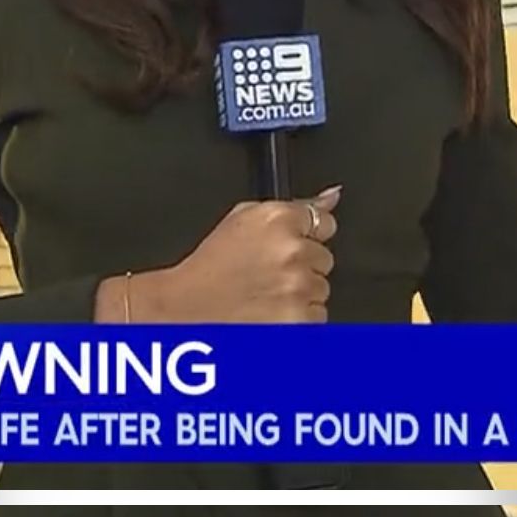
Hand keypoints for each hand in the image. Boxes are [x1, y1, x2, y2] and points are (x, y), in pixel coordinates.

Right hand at [95, 186, 340, 323]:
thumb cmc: (209, 269)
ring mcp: (297, 287)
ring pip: (322, 290)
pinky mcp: (299, 320)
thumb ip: (296, 206)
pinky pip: (317, 318)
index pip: (324, 222)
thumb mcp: (245, 220)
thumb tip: (332, 196)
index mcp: (278, 219)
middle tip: (268, 276)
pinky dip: (298, 320)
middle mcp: (291, 250)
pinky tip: (270, 315)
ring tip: (265, 297)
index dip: (306, 237)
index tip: (288, 248)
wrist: (184, 311)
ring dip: (300, 295)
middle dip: (302, 267)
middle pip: (324, 258)